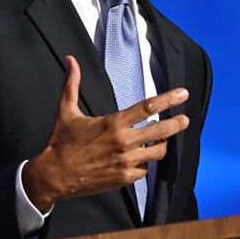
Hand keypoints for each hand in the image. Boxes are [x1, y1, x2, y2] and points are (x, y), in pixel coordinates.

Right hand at [23, 55, 189, 210]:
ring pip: (157, 152)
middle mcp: (123, 142)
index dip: (169, 99)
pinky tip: (141, 157)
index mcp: (113, 123)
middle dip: (177, 124)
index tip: (182, 93)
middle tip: (185, 119)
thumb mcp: (66, 111)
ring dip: (161, 145)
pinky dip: (144, 163)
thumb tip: (70, 60)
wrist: (54, 175)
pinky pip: (145, 170)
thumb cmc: (61, 142)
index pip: (149, 107)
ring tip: (160, 140)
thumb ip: (72, 84)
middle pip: (161, 131)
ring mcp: (126, 162)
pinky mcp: (124, 178)